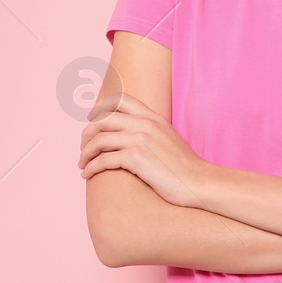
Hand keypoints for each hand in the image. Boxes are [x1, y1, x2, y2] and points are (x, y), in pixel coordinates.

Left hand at [78, 91, 209, 205]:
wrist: (199, 183)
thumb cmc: (183, 167)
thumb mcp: (167, 139)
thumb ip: (149, 130)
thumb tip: (127, 134)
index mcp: (152, 117)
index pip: (120, 100)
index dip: (100, 107)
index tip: (91, 119)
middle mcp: (145, 123)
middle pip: (102, 119)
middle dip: (87, 133)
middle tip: (83, 148)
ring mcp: (141, 139)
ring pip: (99, 139)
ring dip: (85, 152)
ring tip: (82, 164)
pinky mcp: (137, 157)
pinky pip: (103, 159)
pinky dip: (91, 167)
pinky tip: (87, 174)